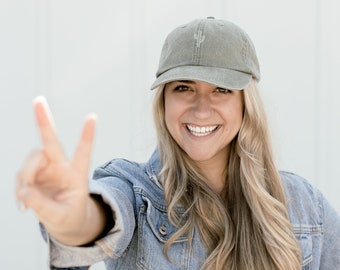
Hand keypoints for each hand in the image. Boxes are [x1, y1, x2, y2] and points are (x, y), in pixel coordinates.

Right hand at [16, 96, 101, 244]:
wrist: (64, 220)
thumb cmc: (69, 215)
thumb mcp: (60, 216)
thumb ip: (43, 206)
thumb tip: (24, 191)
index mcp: (77, 174)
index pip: (83, 152)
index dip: (87, 136)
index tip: (92, 116)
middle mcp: (61, 167)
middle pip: (52, 142)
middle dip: (44, 121)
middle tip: (38, 100)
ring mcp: (46, 169)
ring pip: (32, 159)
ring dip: (26, 175)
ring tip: (27, 198)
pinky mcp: (33, 174)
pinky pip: (21, 174)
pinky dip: (19, 187)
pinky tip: (24, 202)